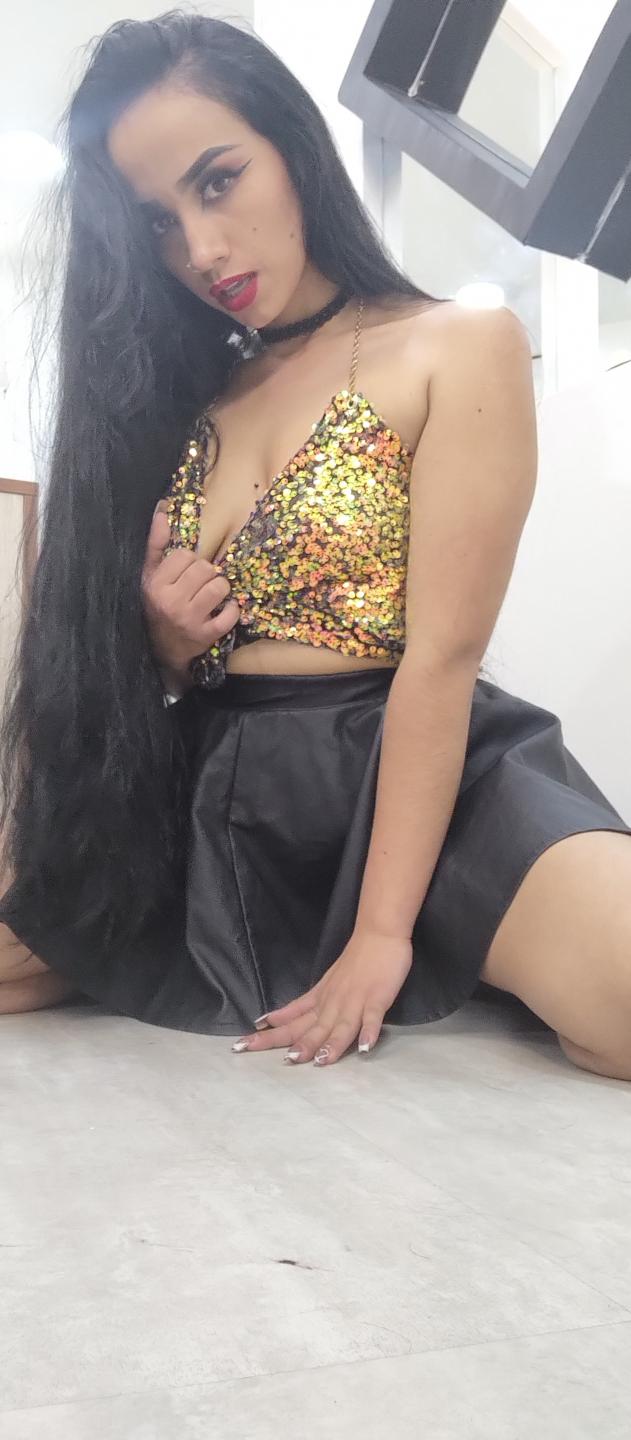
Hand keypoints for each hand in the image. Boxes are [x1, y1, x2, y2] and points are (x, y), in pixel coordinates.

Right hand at [141, 503, 240, 677]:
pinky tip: (223, 610)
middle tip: (200, 583)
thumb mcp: (149, 576)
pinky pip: (230, 614)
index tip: (184, 572)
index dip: (189, 561)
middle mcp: (171, 602)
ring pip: (219, 587)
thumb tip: (163, 510)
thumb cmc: (157, 605)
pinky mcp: (207, 635)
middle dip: (206, 573)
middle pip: (204, 568)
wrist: (162, 649)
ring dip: (220, 589)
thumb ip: (156, 543)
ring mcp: (190, 620)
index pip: (184, 555)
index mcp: (156, 585)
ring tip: (212, 595)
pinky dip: (232, 610)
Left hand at [232, 930, 413, 1065]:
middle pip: (312, 1028)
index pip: (289, 1022)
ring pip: (340, 1026)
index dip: (269, 1035)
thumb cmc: (353, 962)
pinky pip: (372, 1018)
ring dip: (331, 1043)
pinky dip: (368, 1032)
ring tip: (320, 1061)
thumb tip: (270, 1021)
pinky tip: (365, 1047)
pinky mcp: (377, 998)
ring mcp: (355, 1001)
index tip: (242, 1045)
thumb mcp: (321, 986)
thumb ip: (299, 1007)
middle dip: (298, 1045)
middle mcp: (332, 1003)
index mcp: (318, 1001)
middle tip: (284, 1062)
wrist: (379, 934)